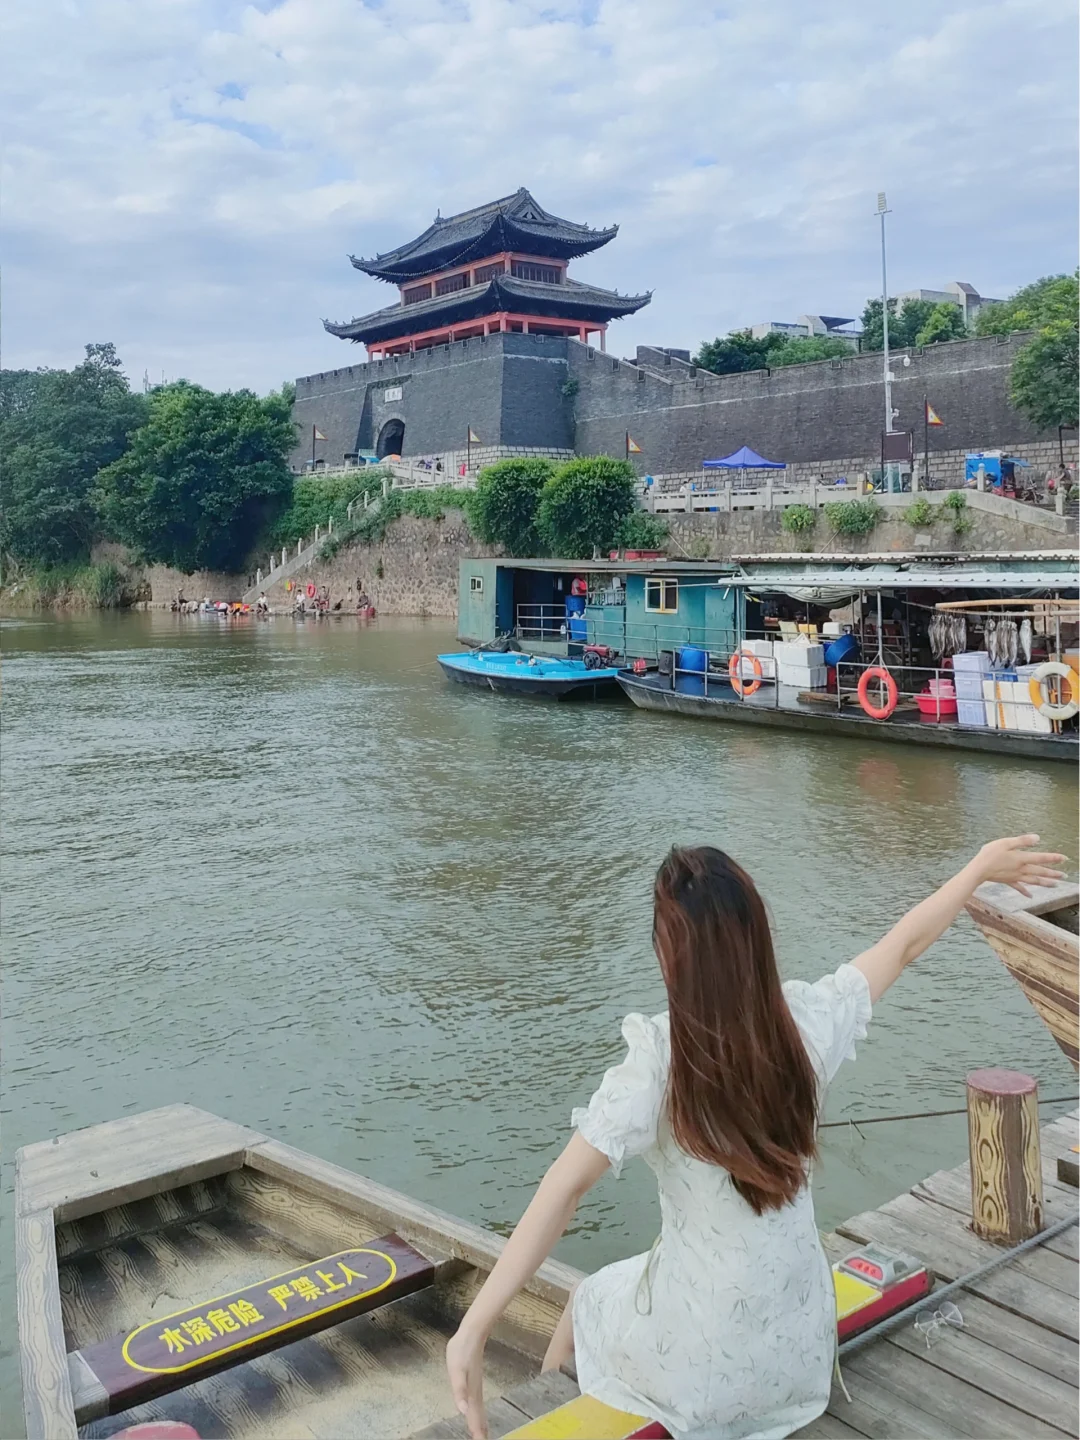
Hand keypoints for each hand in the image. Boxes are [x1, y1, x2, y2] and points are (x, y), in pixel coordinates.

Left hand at [446, 1325, 487, 1439]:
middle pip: (479, 1418)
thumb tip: (463, 1410)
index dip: (477, 1433)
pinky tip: (474, 1412)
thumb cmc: (462, 1351)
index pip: (475, 1419)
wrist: (472, 1333)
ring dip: (480, 1424)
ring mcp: (476, 1387)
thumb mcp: (456, 1370)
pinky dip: (478, 1412)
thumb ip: (460, 1391)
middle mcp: (475, 1393)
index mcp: (471, 1394)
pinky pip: (477, 1403)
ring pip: (479, 1411)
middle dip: (480, 1432)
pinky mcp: (473, 1381)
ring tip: (481, 1435)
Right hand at [975, 835, 1066, 895]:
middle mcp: (1021, 869)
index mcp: (1022, 858)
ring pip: (1034, 881)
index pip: (1041, 858)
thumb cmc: (990, 854)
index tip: (1065, 859)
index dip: (1054, 858)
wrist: (978, 870)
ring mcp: (1015, 876)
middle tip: (1065, 876)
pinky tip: (1031, 896)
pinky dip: (1026, 892)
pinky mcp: (1008, 881)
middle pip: (1041, 872)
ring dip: (1046, 883)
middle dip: (1054, 874)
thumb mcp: (1005, 842)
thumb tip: (1037, 838)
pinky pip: (1019, 887)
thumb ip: (1022, 841)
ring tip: (1055, 885)